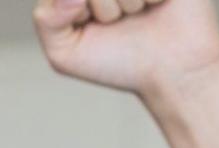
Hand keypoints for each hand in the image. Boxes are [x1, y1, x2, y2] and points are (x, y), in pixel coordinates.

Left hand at [34, 0, 218, 98]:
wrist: (172, 70)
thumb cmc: (116, 61)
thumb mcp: (65, 53)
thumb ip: (47, 21)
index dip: (75, 10)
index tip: (86, 23)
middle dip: (103, 9)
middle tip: (116, 22)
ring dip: (129, 3)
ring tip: (137, 13)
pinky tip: (158, 4)